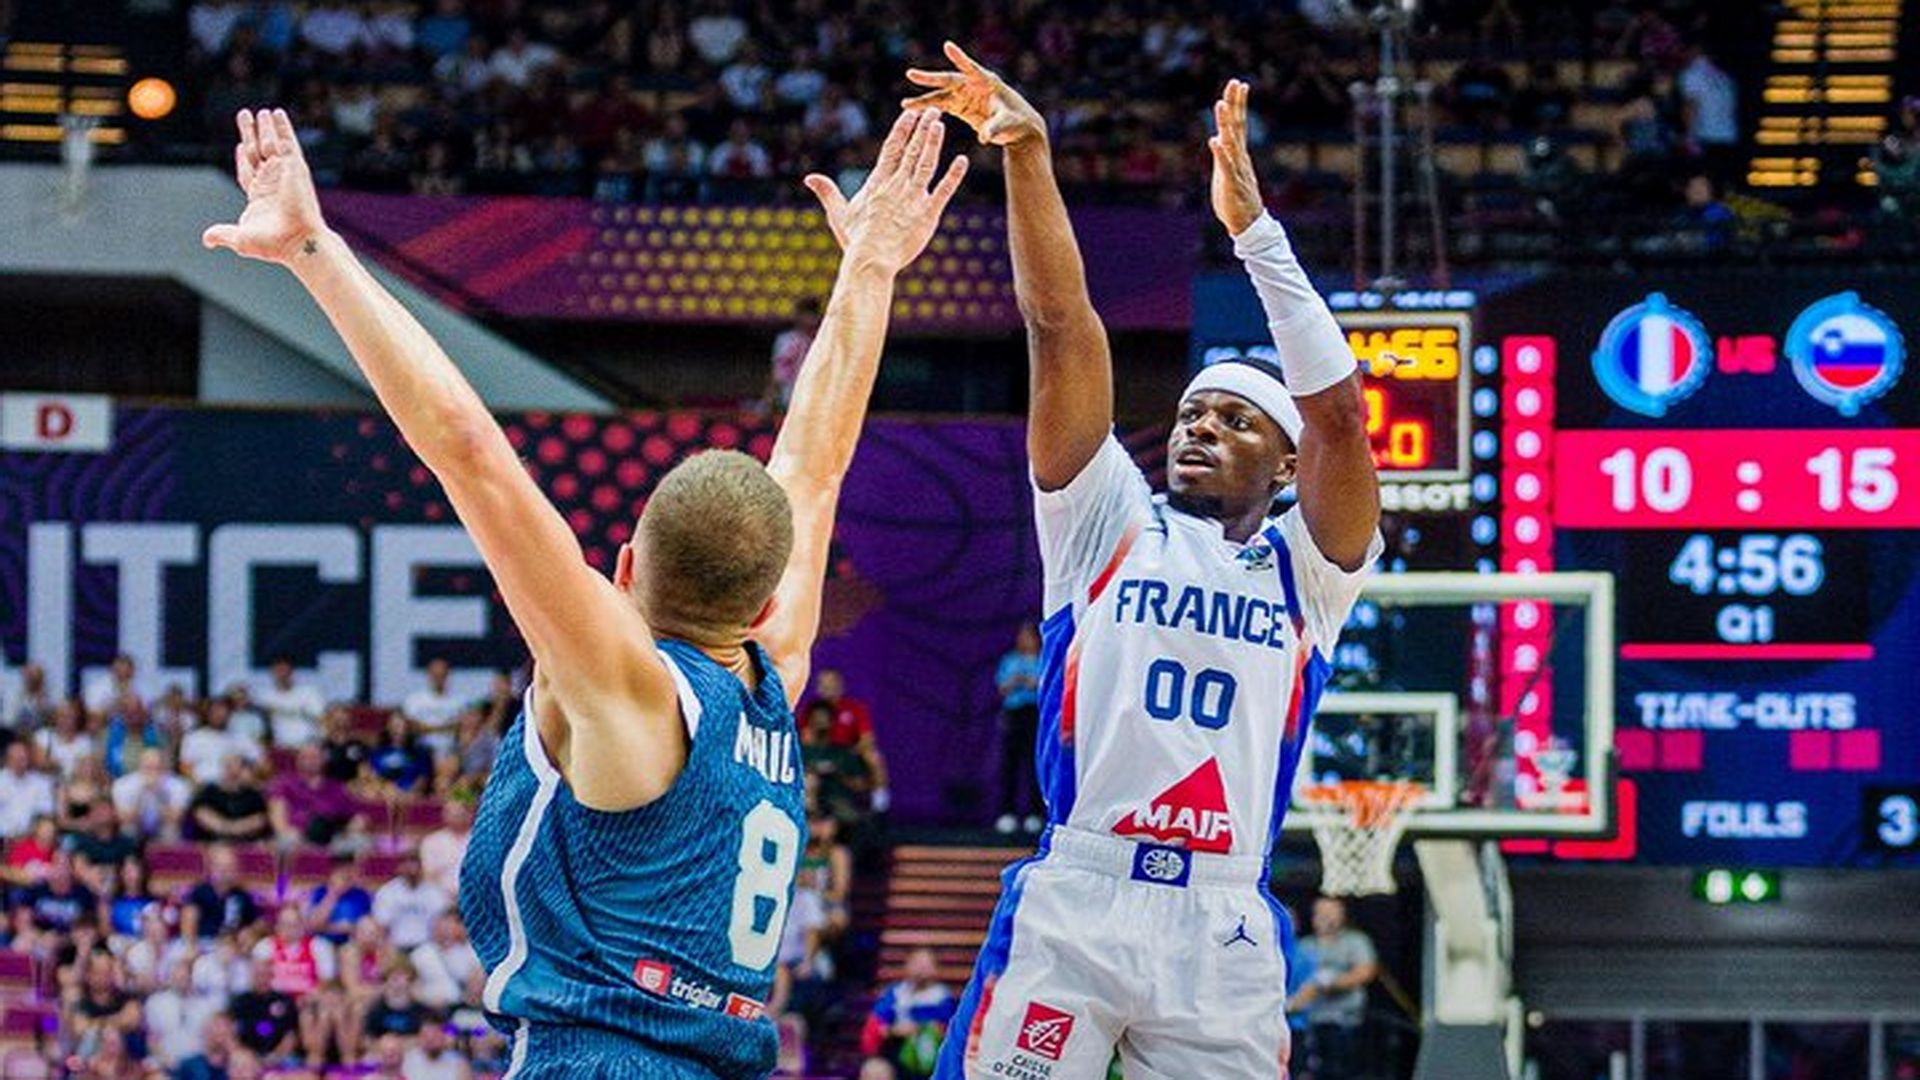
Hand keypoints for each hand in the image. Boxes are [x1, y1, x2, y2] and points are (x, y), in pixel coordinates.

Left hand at [202, 108, 329, 264]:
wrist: (298, 241)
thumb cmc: (272, 244)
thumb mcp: (240, 238)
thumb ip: (222, 234)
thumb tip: (207, 239)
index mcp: (259, 196)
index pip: (249, 170)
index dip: (243, 158)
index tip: (241, 145)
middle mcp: (272, 181)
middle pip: (257, 151)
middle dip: (250, 133)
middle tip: (244, 116)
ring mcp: (284, 173)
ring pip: (270, 143)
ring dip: (264, 126)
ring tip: (259, 111)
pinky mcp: (295, 166)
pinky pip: (287, 141)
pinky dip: (283, 127)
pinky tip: (277, 113)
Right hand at [802, 109, 967, 275]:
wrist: (872, 258)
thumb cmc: (855, 240)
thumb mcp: (838, 214)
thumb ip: (827, 192)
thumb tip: (809, 178)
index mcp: (878, 183)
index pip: (891, 149)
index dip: (902, 130)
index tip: (909, 115)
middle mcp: (897, 185)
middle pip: (911, 151)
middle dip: (922, 129)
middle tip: (933, 111)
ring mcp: (913, 198)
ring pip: (926, 164)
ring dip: (934, 143)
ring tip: (941, 125)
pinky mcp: (928, 213)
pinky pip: (944, 190)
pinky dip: (954, 175)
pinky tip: (962, 160)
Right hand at [903, 41, 1045, 147]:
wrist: (1018, 127)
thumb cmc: (1017, 121)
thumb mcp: (1007, 123)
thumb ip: (995, 127)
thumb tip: (983, 137)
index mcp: (986, 81)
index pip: (971, 68)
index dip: (960, 58)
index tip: (948, 46)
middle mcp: (972, 85)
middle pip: (948, 80)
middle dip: (930, 78)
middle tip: (911, 74)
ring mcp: (965, 95)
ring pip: (940, 96)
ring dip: (924, 100)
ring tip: (905, 105)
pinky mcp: (961, 106)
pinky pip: (942, 106)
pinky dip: (928, 109)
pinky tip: (912, 111)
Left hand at [1209, 80, 1266, 236]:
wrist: (1247, 223)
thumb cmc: (1236, 198)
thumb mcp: (1226, 171)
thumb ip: (1223, 154)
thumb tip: (1218, 137)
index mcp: (1238, 154)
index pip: (1238, 124)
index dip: (1237, 104)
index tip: (1238, 84)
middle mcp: (1239, 158)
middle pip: (1237, 126)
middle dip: (1235, 104)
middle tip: (1235, 83)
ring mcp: (1236, 169)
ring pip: (1232, 142)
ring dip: (1226, 123)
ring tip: (1221, 104)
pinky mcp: (1230, 183)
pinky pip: (1226, 166)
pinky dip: (1220, 153)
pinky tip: (1214, 140)